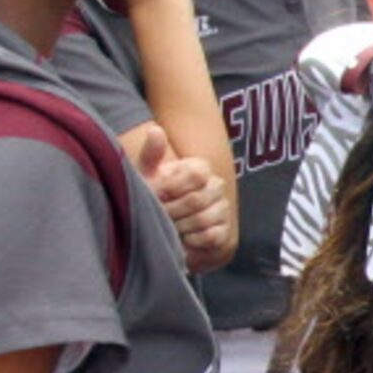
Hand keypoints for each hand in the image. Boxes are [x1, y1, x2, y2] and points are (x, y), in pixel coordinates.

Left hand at [123, 124, 235, 273]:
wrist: (164, 223)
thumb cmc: (154, 195)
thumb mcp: (148, 174)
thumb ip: (151, 154)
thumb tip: (156, 131)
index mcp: (200, 168)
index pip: (196, 175)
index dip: (173, 188)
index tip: (156, 195)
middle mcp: (217, 186)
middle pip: (197, 201)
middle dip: (172, 211)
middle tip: (158, 216)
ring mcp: (223, 209)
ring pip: (203, 220)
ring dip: (180, 227)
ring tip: (167, 228)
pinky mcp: (225, 232)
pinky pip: (211, 237)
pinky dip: (192, 240)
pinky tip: (181, 238)